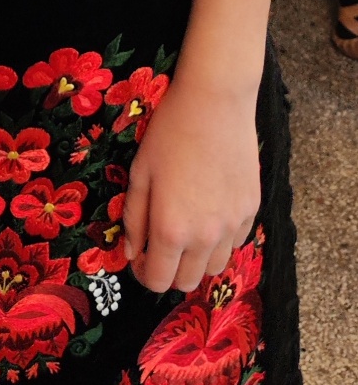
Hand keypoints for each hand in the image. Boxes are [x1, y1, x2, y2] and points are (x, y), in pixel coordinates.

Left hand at [122, 71, 259, 293]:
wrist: (215, 101)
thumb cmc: (170, 132)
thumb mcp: (140, 172)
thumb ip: (134, 219)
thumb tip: (133, 253)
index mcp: (171, 229)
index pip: (158, 281)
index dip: (144, 273)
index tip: (141, 256)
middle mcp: (205, 236)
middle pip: (188, 283)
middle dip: (170, 271)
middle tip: (161, 244)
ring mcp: (232, 225)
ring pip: (215, 267)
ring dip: (197, 259)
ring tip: (187, 229)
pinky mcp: (251, 210)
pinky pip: (235, 242)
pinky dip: (221, 239)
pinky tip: (211, 211)